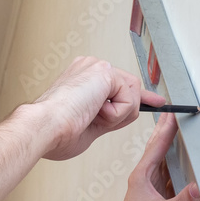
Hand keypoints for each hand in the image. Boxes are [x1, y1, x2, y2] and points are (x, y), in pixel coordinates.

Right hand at [35, 57, 166, 160]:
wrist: (44, 129)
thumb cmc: (56, 133)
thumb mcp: (92, 125)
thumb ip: (111, 115)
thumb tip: (130, 113)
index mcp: (82, 79)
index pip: (119, 84)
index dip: (138, 96)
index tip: (155, 102)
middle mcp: (89, 68)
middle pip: (130, 89)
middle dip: (125, 111)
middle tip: (99, 120)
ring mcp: (96, 67)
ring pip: (132, 94)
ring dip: (117, 115)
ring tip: (91, 117)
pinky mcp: (104, 71)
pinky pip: (129, 99)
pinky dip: (115, 114)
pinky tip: (94, 112)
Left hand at [103, 113, 199, 200]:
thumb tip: (199, 187)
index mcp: (142, 179)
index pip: (157, 147)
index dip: (167, 128)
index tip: (175, 112)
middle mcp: (147, 184)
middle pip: (162, 154)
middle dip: (172, 136)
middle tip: (182, 119)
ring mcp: (154, 197)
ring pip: (170, 171)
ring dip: (180, 158)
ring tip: (190, 142)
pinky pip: (176, 189)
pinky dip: (185, 182)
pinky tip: (194, 178)